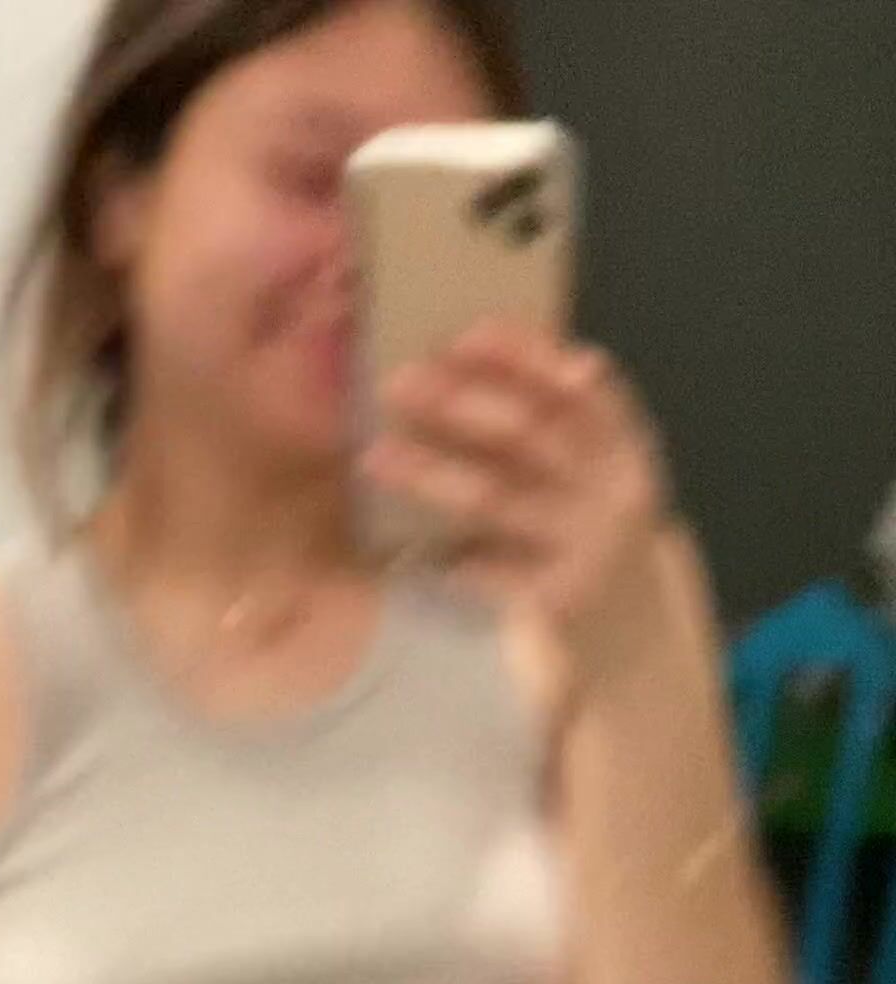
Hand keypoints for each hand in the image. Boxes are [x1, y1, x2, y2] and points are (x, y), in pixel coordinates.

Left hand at [362, 320, 672, 709]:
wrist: (633, 623)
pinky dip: (450, 558)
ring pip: (496, 499)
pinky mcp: (555, 598)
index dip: (524, 356)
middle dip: (460, 403)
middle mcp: (609, 489)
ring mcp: (584, 546)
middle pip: (529, 434)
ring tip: (376, 456)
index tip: (466, 335)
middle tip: (399, 381)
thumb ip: (550, 410)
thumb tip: (464, 348)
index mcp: (622, 443)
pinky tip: (410, 550)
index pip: (576, 386)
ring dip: (431, 473)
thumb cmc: (588, 521)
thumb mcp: (592, 461)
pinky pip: (489, 572)